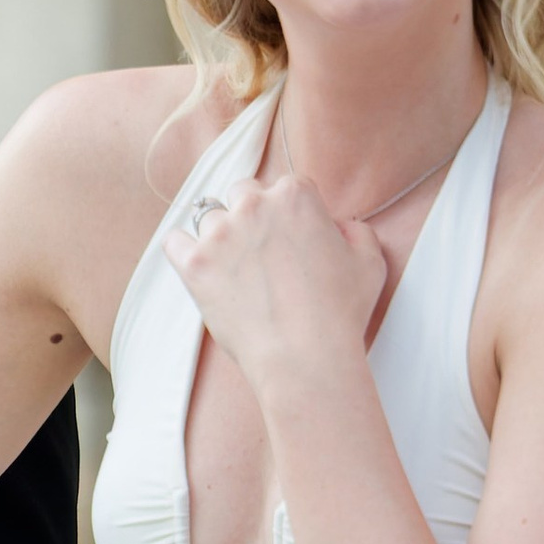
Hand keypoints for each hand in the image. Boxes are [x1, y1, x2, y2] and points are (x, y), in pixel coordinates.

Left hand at [165, 168, 382, 396]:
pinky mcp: (194, 263)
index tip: (292, 236)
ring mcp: (219, 233)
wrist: (305, 357)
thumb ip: (355, 231)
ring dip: (221, 237)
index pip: (287, 187)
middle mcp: (254, 205)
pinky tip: (200, 267)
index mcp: (295, 197)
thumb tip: (339, 226)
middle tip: (262, 252)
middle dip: (252, 216)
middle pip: (244, 193)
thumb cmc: (339, 314)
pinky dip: (184, 251)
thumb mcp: (369, 263)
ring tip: (236, 270)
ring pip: (210, 218)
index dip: (291, 213)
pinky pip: (174, 242)